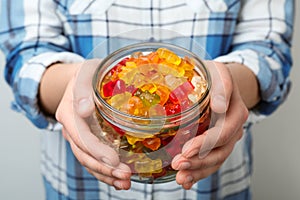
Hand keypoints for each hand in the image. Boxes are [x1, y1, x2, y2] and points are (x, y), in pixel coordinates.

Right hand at [56, 59, 130, 189]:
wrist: (82, 77)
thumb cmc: (87, 74)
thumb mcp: (86, 73)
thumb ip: (83, 89)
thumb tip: (83, 110)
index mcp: (69, 113)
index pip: (81, 137)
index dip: (96, 150)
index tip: (114, 160)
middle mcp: (71, 128)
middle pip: (84, 154)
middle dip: (104, 167)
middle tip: (124, 175)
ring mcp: (78, 135)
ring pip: (88, 160)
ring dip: (105, 174)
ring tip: (124, 182)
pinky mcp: (87, 139)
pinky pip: (92, 158)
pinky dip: (104, 171)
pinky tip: (118, 179)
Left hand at [171, 61, 248, 188]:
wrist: (219, 81)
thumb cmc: (215, 76)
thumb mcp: (219, 74)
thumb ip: (221, 88)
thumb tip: (219, 106)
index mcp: (235, 113)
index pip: (223, 133)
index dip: (206, 144)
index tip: (187, 149)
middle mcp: (233, 129)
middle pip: (219, 151)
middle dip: (198, 161)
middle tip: (178, 164)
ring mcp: (226, 138)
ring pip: (215, 160)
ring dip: (197, 170)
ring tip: (180, 178)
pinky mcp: (216, 144)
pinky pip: (210, 161)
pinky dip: (198, 172)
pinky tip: (186, 180)